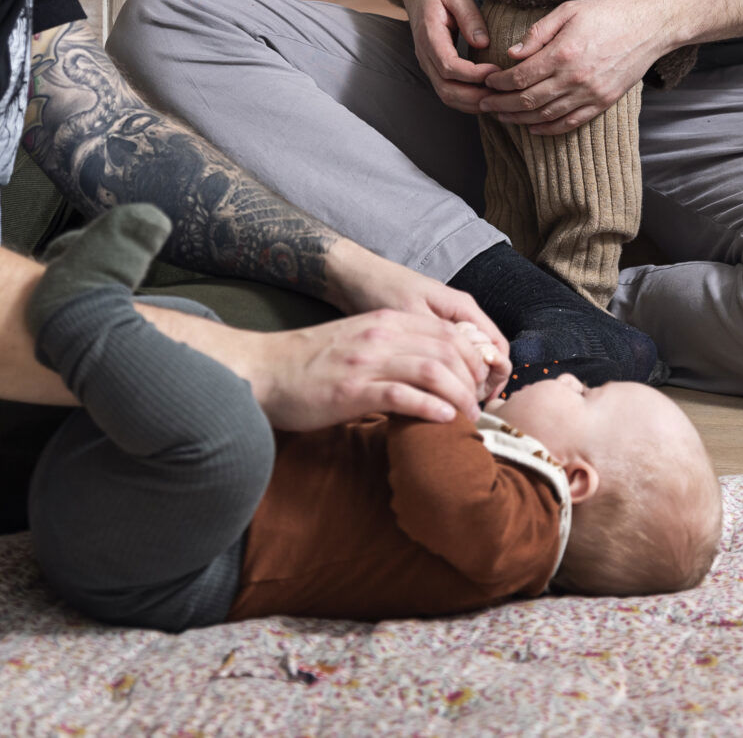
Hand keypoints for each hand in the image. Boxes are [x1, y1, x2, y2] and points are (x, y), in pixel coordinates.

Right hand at [214, 309, 499, 429]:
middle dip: (473, 379)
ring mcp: (367, 362)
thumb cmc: (309, 364)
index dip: (474, 357)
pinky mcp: (352, 390)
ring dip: (459, 397)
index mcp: (386, 322)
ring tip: (469, 420)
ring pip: (434, 371)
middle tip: (480, 406)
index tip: (480, 384)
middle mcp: (381, 336)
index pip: (448, 331)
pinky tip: (444, 421)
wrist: (262, 370)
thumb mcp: (358, 343)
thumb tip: (431, 373)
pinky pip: (403, 396)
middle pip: (449, 349)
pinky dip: (431, 408)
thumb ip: (393, 349)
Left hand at [324, 241, 510, 402]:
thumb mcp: (409, 316)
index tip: (478, 400)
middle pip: (487, 354)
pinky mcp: (431, 332)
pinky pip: (450, 356)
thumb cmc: (381, 289)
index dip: (495, 376)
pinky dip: (447, 374)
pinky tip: (431, 390)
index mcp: (462, 308)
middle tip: (462, 408)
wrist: (356, 276)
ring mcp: (446, 323)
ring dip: (463, 381)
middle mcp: (460, 314)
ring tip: (447, 403)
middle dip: (480, 383)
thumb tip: (458, 373)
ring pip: (468, 357)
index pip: (497, 346)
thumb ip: (436, 342)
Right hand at [407, 0, 497, 113]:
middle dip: (475, 97)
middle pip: (446, 89)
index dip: (473, 74)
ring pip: (446, 95)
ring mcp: (428, 64)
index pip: (448, 66)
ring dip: (472, 103)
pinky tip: (488, 96)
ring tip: (498, 98)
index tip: (497, 71)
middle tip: (502, 93)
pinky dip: (467, 100)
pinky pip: (448, 91)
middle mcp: (425, 55)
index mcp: (429, 35)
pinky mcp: (434, 68)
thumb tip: (484, 43)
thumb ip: (470, 17)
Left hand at [482, 0, 669, 135]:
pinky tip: (534, 128)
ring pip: (546, 115)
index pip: (520, 76)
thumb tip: (512, 53)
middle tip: (484, 105)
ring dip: (519, 119)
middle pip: (528, 100)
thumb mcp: (569, 10)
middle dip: (501, 104)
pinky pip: (571, 122)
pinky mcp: (603, 102)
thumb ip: (538, 33)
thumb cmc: (608, 13)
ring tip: (502, 117)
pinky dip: (549, 129)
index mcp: (563, 53)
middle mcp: (575, 78)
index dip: (498, 82)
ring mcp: (590, 94)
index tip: (487, 81)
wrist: (650, 26)